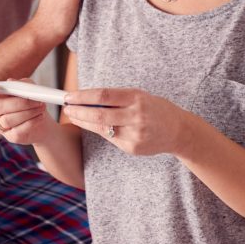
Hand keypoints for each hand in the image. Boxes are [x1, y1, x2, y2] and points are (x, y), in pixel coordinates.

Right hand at [0, 80, 55, 145]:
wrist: (42, 118)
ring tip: (40, 107)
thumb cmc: (31, 100)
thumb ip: (21, 84)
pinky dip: (31, 122)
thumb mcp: (29, 88)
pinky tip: (39, 116)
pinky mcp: (10, 136)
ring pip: (7, 120)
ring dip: (27, 112)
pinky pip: (18, 130)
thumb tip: (12, 83)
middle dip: (18, 103)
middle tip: (35, 100)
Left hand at [62, 87, 189, 156]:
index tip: (69, 95)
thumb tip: (86, 97)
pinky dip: (99, 131)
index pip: (103, 95)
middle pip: (99, 114)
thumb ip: (116, 98)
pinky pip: (110, 138)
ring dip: (84, 122)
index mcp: (137, 98)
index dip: (83, 96)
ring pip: (102, 128)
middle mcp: (136, 116)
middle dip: (78, 111)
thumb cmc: (154, 109)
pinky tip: (92, 125)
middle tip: (66, 107)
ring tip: (74, 116)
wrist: (178, 131)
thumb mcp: (139, 96)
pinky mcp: (133, 148)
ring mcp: (135, 134)